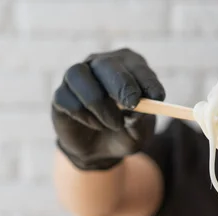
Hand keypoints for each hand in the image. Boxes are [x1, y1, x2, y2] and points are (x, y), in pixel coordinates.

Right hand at [51, 48, 165, 170]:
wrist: (100, 149)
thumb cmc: (125, 132)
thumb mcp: (139, 133)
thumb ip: (140, 123)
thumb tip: (136, 112)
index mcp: (127, 66)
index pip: (136, 64)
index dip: (146, 79)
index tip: (157, 96)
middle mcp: (100, 64)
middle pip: (105, 63)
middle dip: (121, 84)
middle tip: (132, 104)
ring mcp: (78, 77)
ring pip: (81, 78)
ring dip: (101, 105)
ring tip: (114, 125)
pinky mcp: (61, 95)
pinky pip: (68, 100)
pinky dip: (84, 117)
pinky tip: (95, 125)